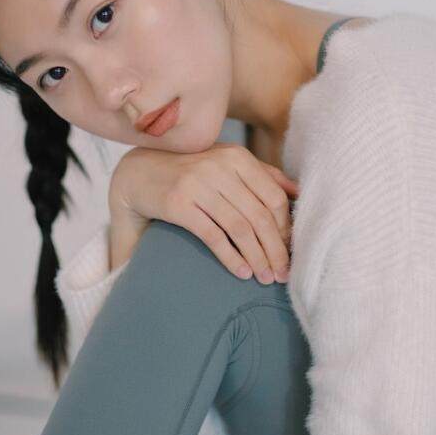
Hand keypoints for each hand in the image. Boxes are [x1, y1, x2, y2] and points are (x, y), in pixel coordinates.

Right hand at [108, 142, 299, 283]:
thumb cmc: (189, 171)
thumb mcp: (226, 163)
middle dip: (275, 249)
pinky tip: (241, 272)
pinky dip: (231, 257)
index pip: (273, 196)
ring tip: (264, 278)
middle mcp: (219, 167)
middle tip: (283, 274)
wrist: (137, 174)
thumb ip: (261, 174)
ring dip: (257, 257)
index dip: (284, 227)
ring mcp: (198, 184)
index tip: (290, 251)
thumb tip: (298, 192)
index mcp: (236, 157)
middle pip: (259, 215)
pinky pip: (214, 236)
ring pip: (240, 227)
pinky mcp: (178, 203)